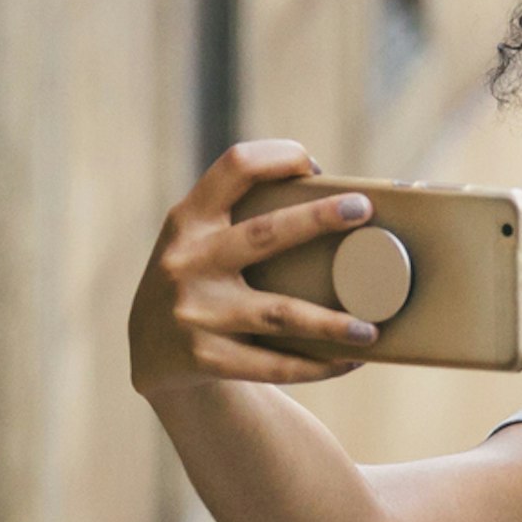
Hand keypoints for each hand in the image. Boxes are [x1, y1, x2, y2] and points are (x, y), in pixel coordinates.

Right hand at [129, 142, 382, 394]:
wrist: (150, 353)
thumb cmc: (200, 282)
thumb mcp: (200, 243)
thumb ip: (242, 221)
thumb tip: (338, 208)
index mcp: (189, 220)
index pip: (234, 167)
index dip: (277, 157)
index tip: (314, 166)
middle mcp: (187, 260)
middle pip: (264, 234)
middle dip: (317, 219)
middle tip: (363, 210)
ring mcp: (193, 311)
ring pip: (279, 314)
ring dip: (331, 322)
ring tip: (371, 327)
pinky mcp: (203, 358)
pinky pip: (272, 364)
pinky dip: (317, 365)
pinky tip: (351, 361)